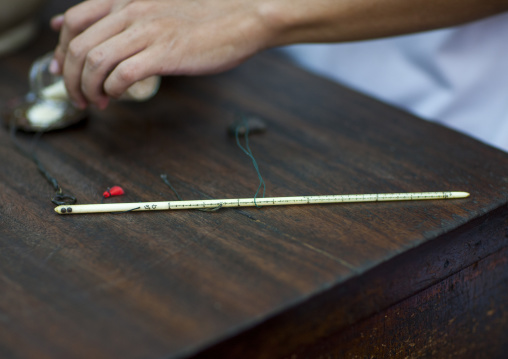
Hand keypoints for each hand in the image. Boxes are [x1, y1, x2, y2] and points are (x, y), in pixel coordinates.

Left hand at [50, 0, 274, 108]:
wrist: (242, 18)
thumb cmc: (205, 19)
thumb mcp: (160, 11)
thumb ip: (129, 20)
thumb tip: (106, 37)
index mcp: (128, 2)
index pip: (75, 21)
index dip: (60, 49)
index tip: (61, 70)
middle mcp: (132, 12)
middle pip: (78, 45)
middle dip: (69, 78)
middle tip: (77, 97)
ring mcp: (148, 32)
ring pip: (95, 61)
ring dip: (87, 88)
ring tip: (95, 102)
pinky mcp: (165, 53)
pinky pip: (123, 74)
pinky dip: (112, 90)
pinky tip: (116, 97)